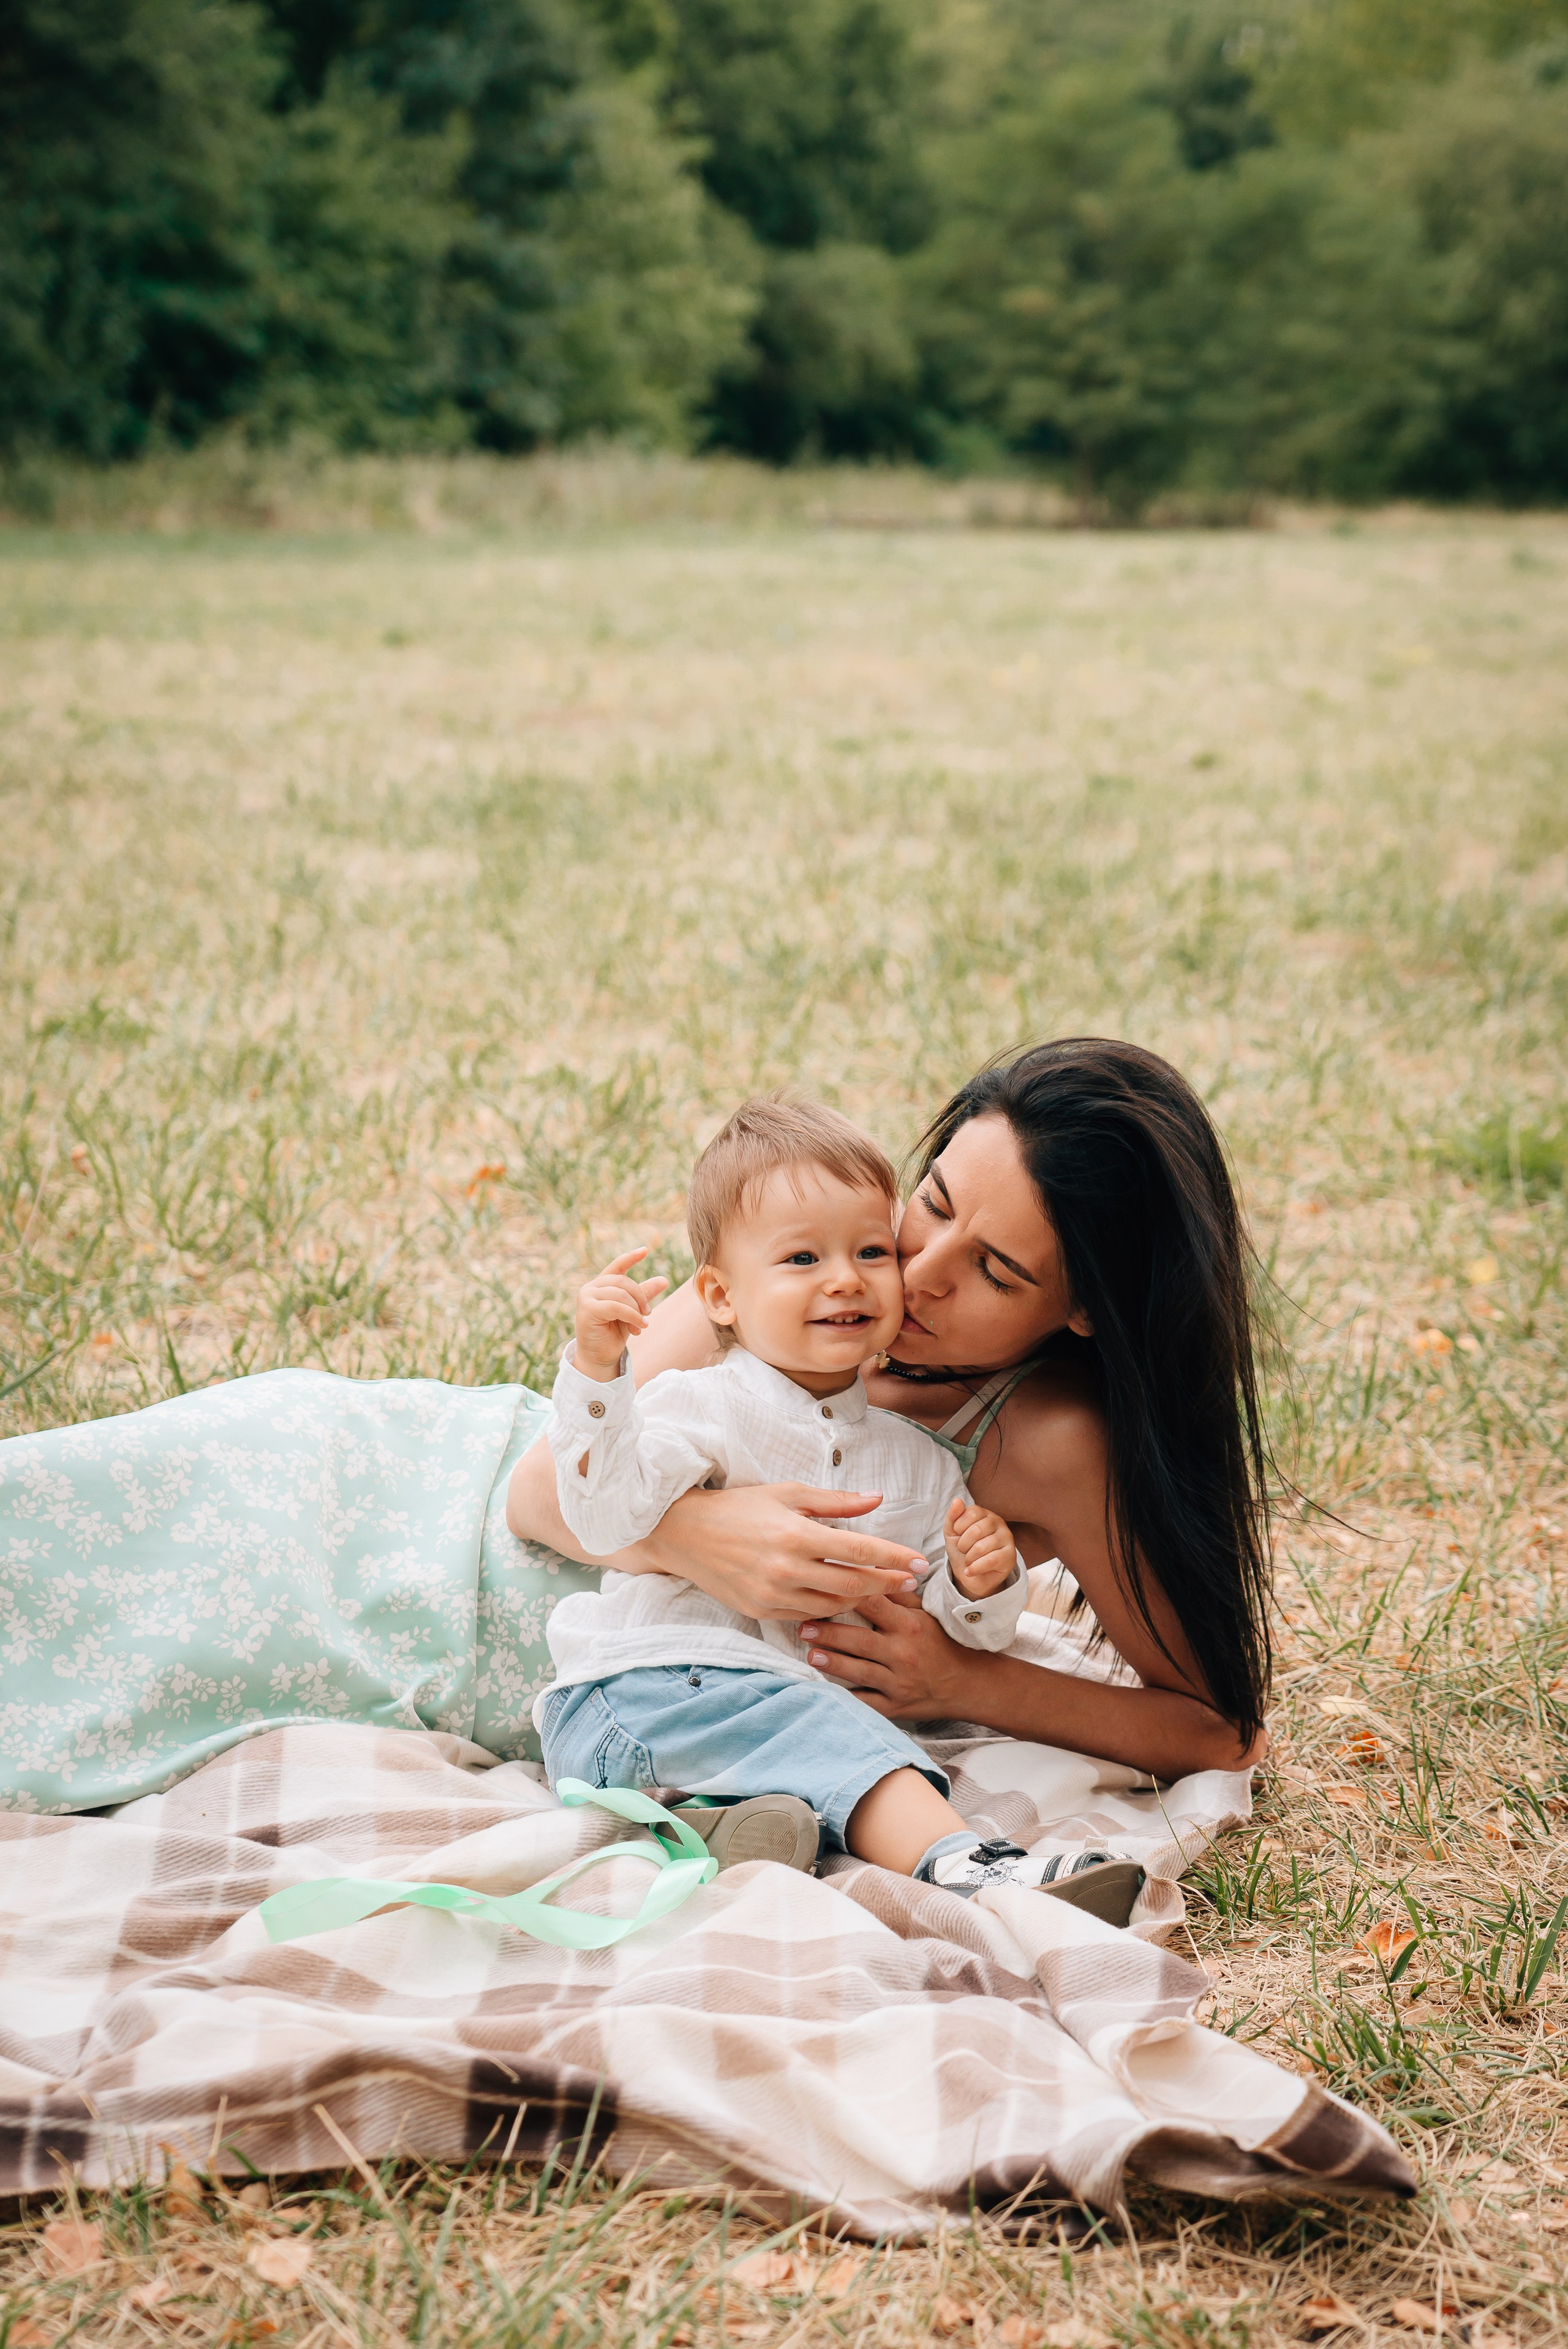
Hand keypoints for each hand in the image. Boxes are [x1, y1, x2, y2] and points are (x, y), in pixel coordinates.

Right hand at [575, 1248, 669, 1380]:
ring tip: (643, 1324)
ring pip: (620, 1294)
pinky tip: (639, 1327)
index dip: (630, 1258)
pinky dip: (632, 1316)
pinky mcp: (587, 1309)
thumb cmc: (613, 1334)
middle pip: (623, 1281)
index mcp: (601, 1286)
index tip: (645, 1251)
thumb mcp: (633, 1312)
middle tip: (648, 1314)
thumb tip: (664, 1280)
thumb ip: (643, 1296)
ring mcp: (586, 1297)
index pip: (616, 1266)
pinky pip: (616, 1306)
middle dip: (640, 1297)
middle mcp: (590, 1288)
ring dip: (636, 1310)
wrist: (600, 1357)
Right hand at [639, 1483, 925, 1619]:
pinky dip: (829, 1608)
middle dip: (887, 1584)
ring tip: (883, 1589)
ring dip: (862, 1599)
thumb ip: (836, 1501)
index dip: (893, 1558)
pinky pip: (807, 1616)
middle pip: (853, 1584)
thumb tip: (877, 1498)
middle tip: (911, 1580)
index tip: (919, 1562)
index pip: (858, 1550)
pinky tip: (844, 1600)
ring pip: (833, 1605)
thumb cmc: (739, 1507)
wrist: (685, 1534)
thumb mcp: (788, 1493)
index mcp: (796, 1534)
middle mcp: (786, 1569)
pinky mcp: (761, 1611)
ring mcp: (773, 1595)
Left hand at [799, 1587, 981, 1719]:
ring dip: (833, 1662)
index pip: (873, 1605)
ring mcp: (898, 1681)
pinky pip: (867, 1704)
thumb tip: (875, 1564)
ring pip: (860, 1671)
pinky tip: (825, 1691)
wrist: (967, 1684)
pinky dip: (846, 1699)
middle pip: (860, 1640)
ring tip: (810, 1654)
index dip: (846, 1596)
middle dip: (830, 1633)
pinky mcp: (895, 1706)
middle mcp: (903, 1652)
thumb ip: (898, 1592)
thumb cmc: (940, 1643)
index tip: (821, 1590)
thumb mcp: (925, 1613)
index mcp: (909, 1625)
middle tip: (804, 1626)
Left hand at [944, 1498, 1015, 1598]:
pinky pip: (990, 1561)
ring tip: (969, 1561)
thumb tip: (957, 1500)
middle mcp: (999, 1523)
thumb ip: (952, 1516)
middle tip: (964, 1551)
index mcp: (984, 1514)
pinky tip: (971, 1570)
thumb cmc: (963, 1551)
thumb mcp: (952, 1533)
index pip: (971, 1513)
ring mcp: (1007, 1539)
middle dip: (963, 1545)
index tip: (958, 1536)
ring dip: (968, 1559)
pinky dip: (975, 1568)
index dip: (959, 1527)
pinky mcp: (1010, 1556)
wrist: (970, 1576)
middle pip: (976, 1530)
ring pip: (981, 1547)